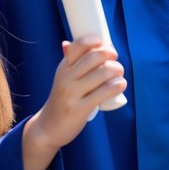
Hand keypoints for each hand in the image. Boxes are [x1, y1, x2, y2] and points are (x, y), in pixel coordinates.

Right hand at [21, 36, 124, 169]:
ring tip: (119, 76)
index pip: (79, 45)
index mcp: (64, 67)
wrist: (48, 128)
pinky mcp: (80, 108)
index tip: (106, 46)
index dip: (96, 41)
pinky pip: (104, 91)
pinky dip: (118, 85)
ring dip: (118, 70)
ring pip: (103, 73)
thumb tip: (68, 42)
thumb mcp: (63, 78)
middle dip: (112, 55)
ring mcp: (72, 93)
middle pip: (95, 57)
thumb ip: (70, 63)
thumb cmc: (62, 99)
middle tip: (116, 62)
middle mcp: (66, 78)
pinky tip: (120, 85)